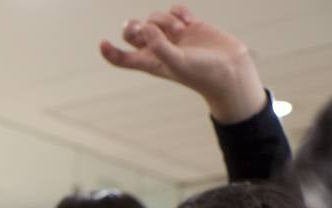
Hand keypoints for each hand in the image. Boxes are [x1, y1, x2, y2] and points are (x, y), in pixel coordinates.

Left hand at [100, 6, 266, 123]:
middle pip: (133, 31)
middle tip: (142, 27)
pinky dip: (178, 11)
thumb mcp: (176, 62)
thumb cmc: (201, 72)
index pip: (122, 58)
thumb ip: (158, 45)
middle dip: (134, 26)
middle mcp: (157, 48)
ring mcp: (172, 36)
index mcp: (149, 62)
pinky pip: (174, 10)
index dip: (110, 51)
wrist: (229, 69)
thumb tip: (145, 26)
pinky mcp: (188, 25)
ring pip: (154, 17)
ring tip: (180, 31)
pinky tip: (189, 21)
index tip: (102, 42)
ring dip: (164, 20)